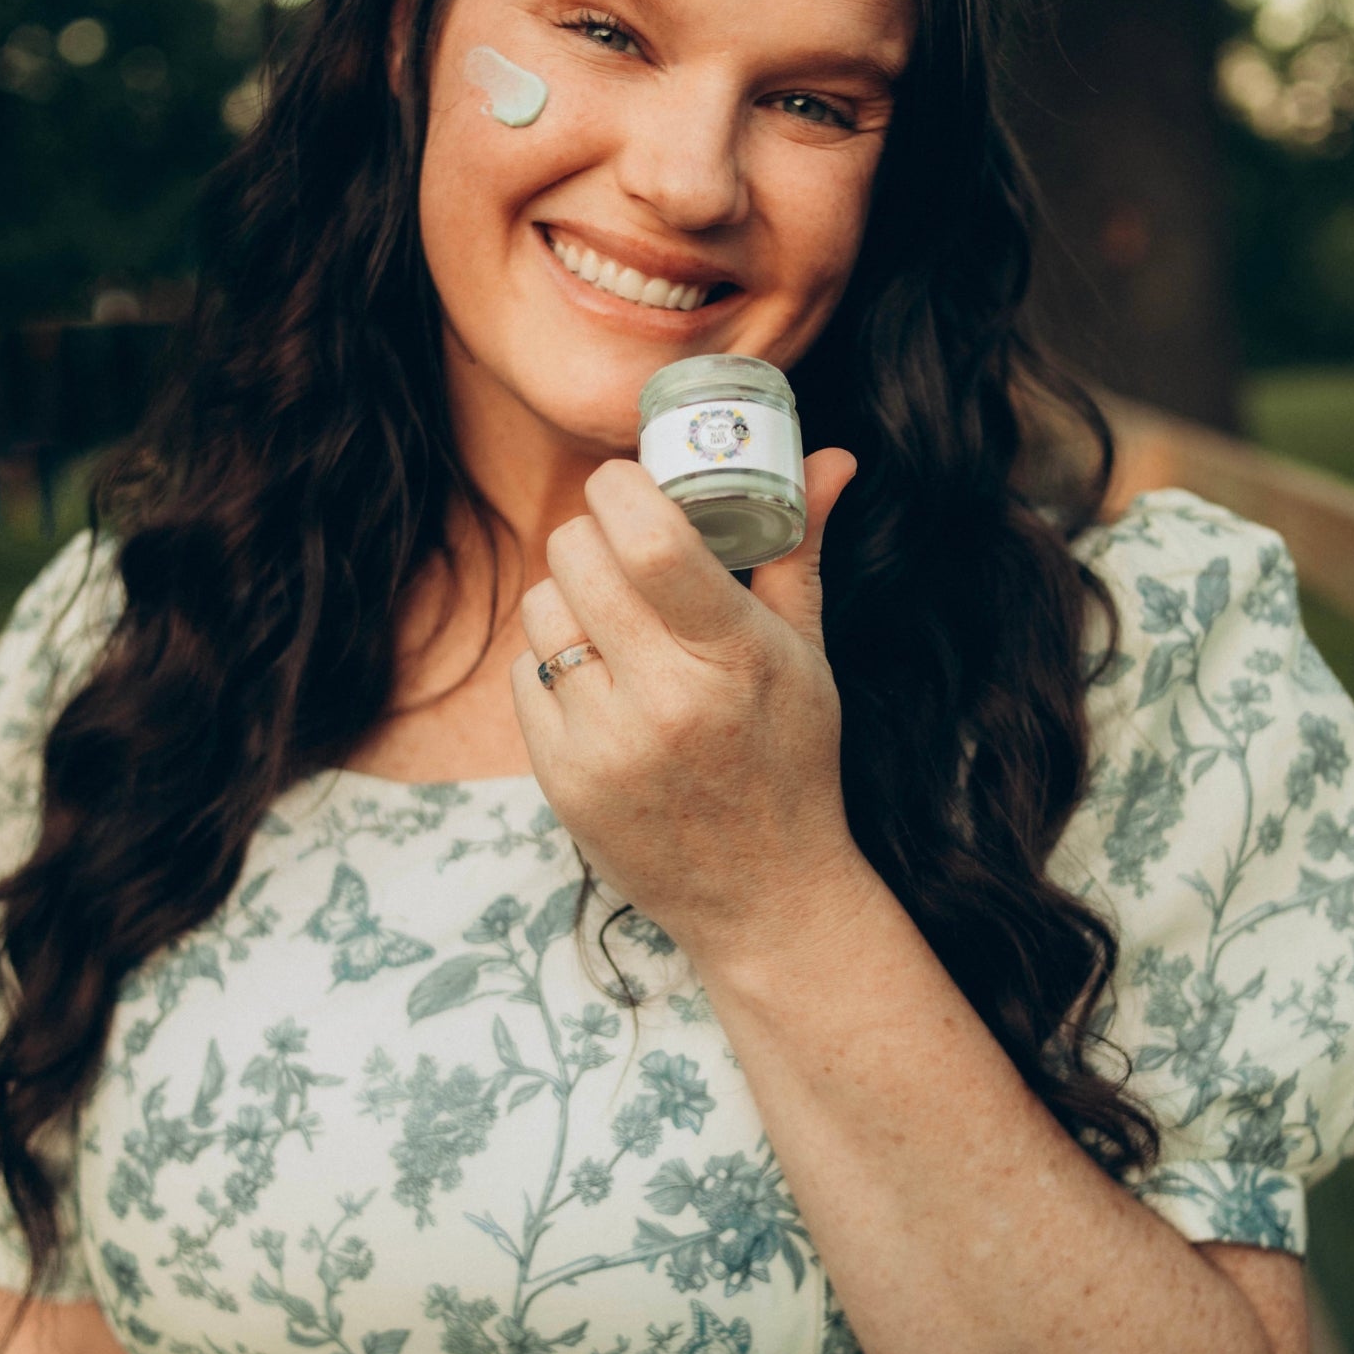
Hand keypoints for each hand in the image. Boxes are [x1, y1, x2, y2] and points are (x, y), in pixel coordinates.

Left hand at [510, 449, 873, 964]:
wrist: (763, 896)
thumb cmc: (790, 760)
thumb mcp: (807, 655)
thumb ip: (799, 548)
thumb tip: (830, 456)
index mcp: (734, 658)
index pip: (651, 541)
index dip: (621, 488)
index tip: (626, 481)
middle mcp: (665, 701)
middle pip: (576, 556)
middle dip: (594, 535)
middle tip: (619, 548)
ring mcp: (606, 745)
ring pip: (541, 608)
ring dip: (569, 597)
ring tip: (612, 622)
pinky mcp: (561, 780)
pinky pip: (523, 672)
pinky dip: (552, 662)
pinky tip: (598, 683)